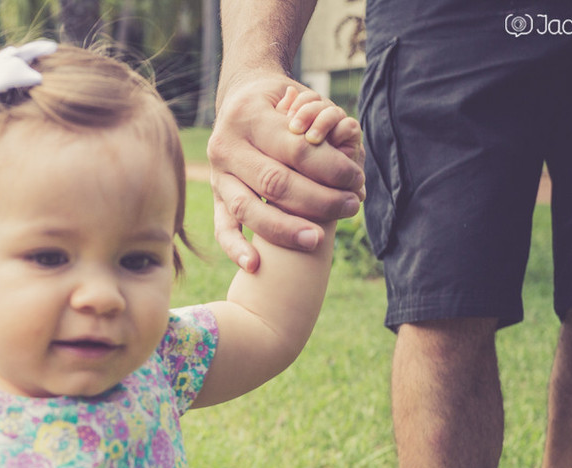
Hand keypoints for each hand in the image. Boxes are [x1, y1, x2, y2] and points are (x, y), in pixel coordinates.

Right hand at [208, 73, 364, 271]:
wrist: (239, 100)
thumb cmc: (279, 103)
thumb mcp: (296, 97)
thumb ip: (317, 118)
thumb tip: (349, 134)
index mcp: (248, 117)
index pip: (295, 149)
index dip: (330, 168)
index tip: (356, 180)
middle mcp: (226, 146)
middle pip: (275, 182)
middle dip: (317, 200)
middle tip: (349, 207)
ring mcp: (217, 175)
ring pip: (248, 208)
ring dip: (285, 229)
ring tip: (317, 240)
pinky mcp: (216, 197)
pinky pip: (222, 227)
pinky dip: (235, 248)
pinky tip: (254, 265)